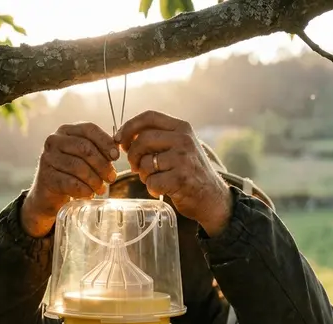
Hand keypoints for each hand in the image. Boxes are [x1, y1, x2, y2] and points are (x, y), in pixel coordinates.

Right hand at [21, 123, 119, 237]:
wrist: (50, 194)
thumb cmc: (72, 173)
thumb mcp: (86, 158)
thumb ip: (100, 150)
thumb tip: (116, 148)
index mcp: (66, 130)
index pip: (89, 129)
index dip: (105, 142)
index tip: (116, 157)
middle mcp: (54, 140)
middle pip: (85, 148)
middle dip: (102, 165)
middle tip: (111, 178)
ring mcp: (48, 158)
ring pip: (78, 167)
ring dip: (94, 180)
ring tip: (101, 189)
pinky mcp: (46, 177)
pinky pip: (70, 182)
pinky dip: (84, 190)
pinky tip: (89, 194)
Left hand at [115, 111, 233, 236]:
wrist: (212, 198)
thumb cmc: (190, 172)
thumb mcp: (180, 146)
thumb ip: (158, 138)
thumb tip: (123, 138)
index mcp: (182, 127)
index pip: (149, 117)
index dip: (129, 126)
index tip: (119, 140)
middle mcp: (184, 140)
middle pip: (142, 140)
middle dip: (133, 155)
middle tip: (136, 167)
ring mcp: (183, 159)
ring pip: (145, 163)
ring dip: (144, 175)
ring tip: (155, 179)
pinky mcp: (181, 179)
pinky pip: (152, 182)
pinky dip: (152, 188)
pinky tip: (162, 190)